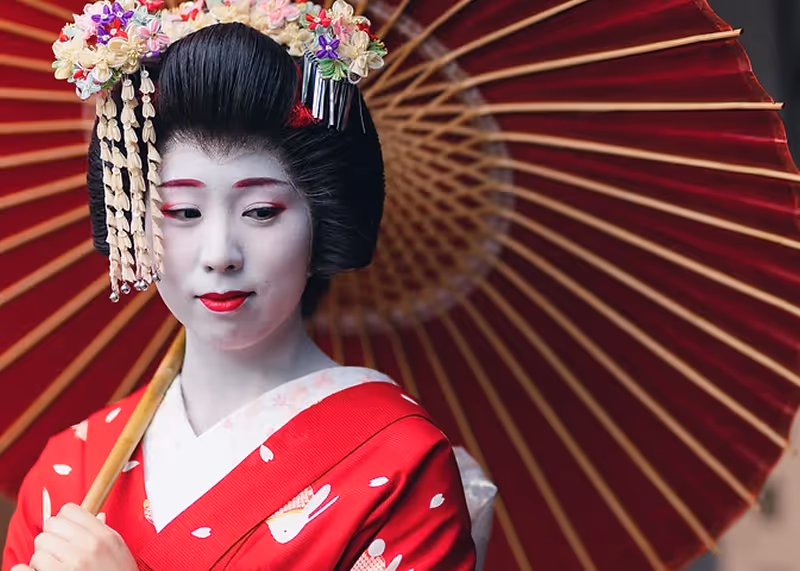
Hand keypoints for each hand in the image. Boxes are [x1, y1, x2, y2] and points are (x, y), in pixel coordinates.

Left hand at [17, 503, 136, 570]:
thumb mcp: (119, 550)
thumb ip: (104, 532)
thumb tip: (97, 517)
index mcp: (103, 536)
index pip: (69, 510)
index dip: (63, 520)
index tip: (65, 532)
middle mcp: (88, 546)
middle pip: (50, 525)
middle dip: (52, 537)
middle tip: (58, 550)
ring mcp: (73, 563)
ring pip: (40, 545)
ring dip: (44, 556)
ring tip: (55, 565)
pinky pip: (30, 565)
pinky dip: (32, 569)